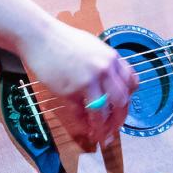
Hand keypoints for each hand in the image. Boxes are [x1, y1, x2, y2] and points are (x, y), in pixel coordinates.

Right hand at [20, 19, 137, 150]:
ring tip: (100, 136)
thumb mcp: (92, 47)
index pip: (132, 82)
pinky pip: (81, 112)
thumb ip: (104, 64)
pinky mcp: (71, 90)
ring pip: (103, 112)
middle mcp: (104, 69)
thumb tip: (110, 85)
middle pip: (121, 101)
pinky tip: (84, 127)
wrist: (40, 36)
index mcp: (111, 58)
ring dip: (102, 128)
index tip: (122, 107)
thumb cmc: (63, 40)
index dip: (128, 98)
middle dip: (119, 119)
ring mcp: (88, 80)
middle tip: (114, 128)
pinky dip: (83, 122)